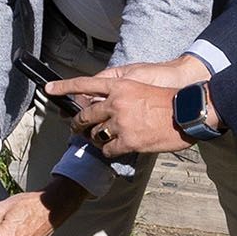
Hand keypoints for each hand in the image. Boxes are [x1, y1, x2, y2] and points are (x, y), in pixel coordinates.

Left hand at [46, 55, 206, 158]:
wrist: (188, 112)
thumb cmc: (169, 100)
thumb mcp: (142, 88)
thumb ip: (122, 96)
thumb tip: (109, 108)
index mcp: (119, 86)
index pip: (85, 84)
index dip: (64, 87)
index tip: (49, 89)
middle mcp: (115, 103)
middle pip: (85, 115)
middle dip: (79, 124)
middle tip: (78, 129)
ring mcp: (120, 123)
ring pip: (95, 135)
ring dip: (97, 139)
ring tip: (104, 140)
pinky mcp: (128, 141)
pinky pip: (108, 150)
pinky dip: (110, 151)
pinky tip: (118, 149)